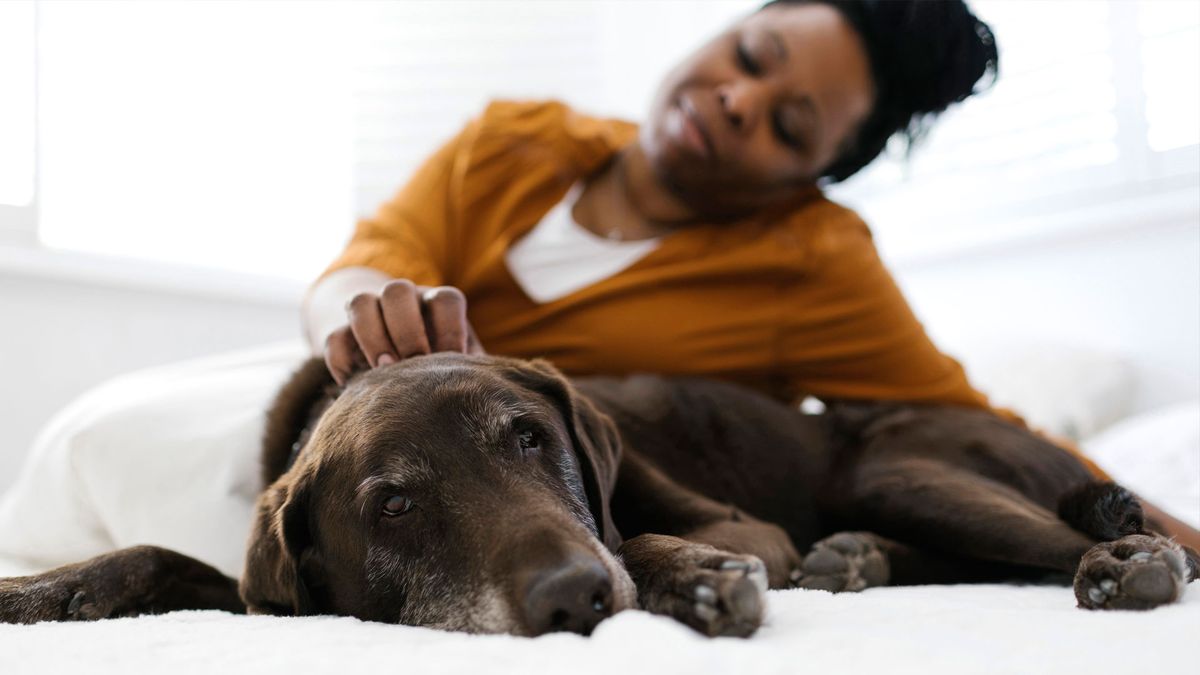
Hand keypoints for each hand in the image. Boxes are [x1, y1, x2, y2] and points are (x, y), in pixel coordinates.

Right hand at [324, 279, 483, 384]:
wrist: (402, 363)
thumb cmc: (442, 368)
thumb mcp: (460, 365)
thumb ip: (469, 371)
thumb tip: (481, 388)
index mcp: (436, 304)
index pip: (445, 298)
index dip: (450, 328)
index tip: (453, 360)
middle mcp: (403, 301)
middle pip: (397, 290)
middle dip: (406, 329)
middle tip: (414, 362)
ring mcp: (370, 313)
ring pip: (360, 302)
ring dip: (372, 336)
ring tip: (384, 371)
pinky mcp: (344, 334)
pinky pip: (334, 336)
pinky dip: (341, 360)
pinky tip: (354, 383)